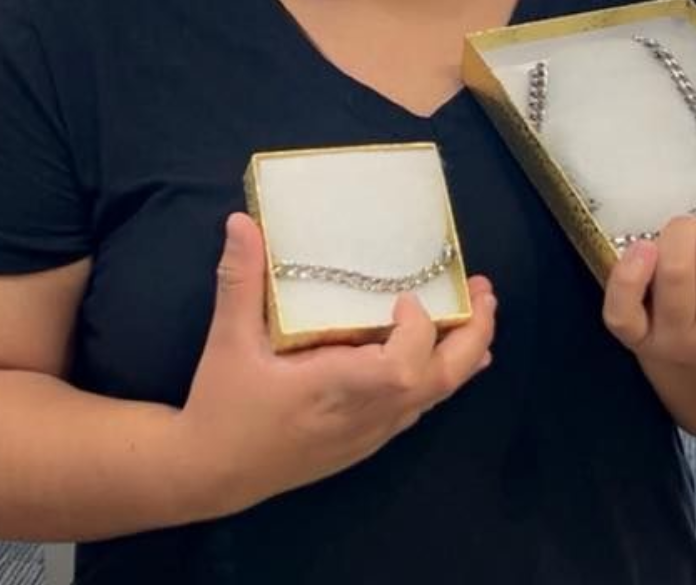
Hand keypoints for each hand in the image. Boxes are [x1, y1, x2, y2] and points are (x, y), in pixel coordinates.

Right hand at [179, 213, 495, 516]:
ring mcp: (370, 433)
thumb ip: (240, 280)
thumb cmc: (223, 407)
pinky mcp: (365, 442)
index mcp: (340, 389)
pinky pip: (418, 408)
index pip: (406, 364)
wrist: (210, 475)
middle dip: (473, 336)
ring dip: (463, 356)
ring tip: (478, 315)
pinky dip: (439, 378)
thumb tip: (241, 222)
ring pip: (436, 398)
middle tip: (485, 293)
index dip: (420, 327)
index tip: (406, 296)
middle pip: (442, 380)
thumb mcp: (228, 341)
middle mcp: (367, 415)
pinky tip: (441, 358)